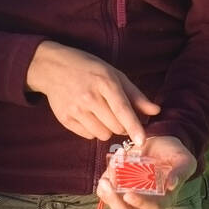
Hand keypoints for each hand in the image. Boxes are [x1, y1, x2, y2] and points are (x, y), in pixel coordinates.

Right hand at [26, 41, 159, 143]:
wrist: (53, 67)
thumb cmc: (88, 68)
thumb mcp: (113, 74)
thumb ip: (135, 95)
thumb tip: (156, 111)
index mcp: (105, 83)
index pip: (123, 110)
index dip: (134, 127)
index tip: (142, 140)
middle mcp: (90, 97)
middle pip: (116, 127)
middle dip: (122, 125)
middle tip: (116, 114)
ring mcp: (76, 110)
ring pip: (103, 135)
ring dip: (107, 129)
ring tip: (100, 113)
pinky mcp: (66, 119)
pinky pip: (88, 136)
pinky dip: (93, 130)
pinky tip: (88, 115)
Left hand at [95, 135, 195, 208]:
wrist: (160, 146)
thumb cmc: (174, 155)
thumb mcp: (184, 160)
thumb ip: (181, 171)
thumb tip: (172, 185)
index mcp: (164, 199)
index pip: (152, 208)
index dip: (140, 203)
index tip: (128, 194)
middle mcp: (145, 203)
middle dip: (114, 202)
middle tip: (106, 183)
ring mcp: (130, 196)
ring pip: (113, 202)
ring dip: (107, 187)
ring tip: (112, 166)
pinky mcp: (118, 189)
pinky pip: (106, 190)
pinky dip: (106, 177)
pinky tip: (113, 164)